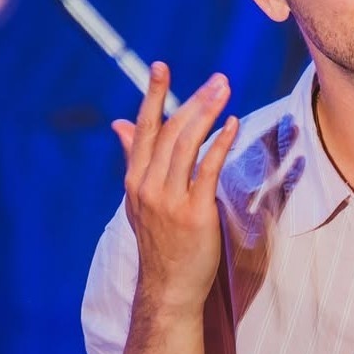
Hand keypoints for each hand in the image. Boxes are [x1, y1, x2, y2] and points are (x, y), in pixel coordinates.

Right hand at [112, 62, 238, 314]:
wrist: (169, 286)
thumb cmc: (160, 241)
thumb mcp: (140, 198)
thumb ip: (134, 159)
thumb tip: (120, 124)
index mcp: (135, 180)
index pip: (143, 129)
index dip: (152, 96)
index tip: (159, 67)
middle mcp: (148, 187)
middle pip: (170, 132)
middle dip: (193, 101)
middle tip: (217, 79)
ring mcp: (170, 201)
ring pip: (187, 146)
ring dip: (208, 114)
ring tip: (225, 91)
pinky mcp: (194, 214)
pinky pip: (208, 170)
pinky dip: (221, 144)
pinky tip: (233, 124)